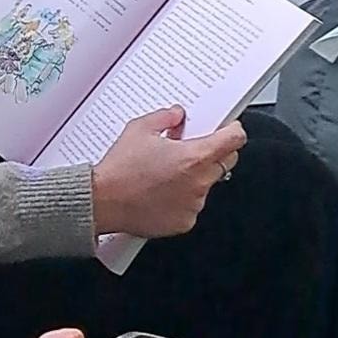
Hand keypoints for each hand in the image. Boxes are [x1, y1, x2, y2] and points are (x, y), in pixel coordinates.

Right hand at [91, 109, 245, 237]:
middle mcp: (199, 182)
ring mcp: (193, 204)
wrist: (102, 201)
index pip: (234, 140)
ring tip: (168, 173)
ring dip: (196, 177)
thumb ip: (165, 117)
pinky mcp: (184, 222)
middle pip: (225, 162)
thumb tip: (176, 115)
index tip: (230, 129)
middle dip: (213, 153)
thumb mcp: (140, 129)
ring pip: (207, 184)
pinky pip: (193, 205)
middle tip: (191, 149)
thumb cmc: (119, 169)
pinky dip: (183, 198)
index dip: (233, 131)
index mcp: (194, 157)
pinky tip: (163, 191)